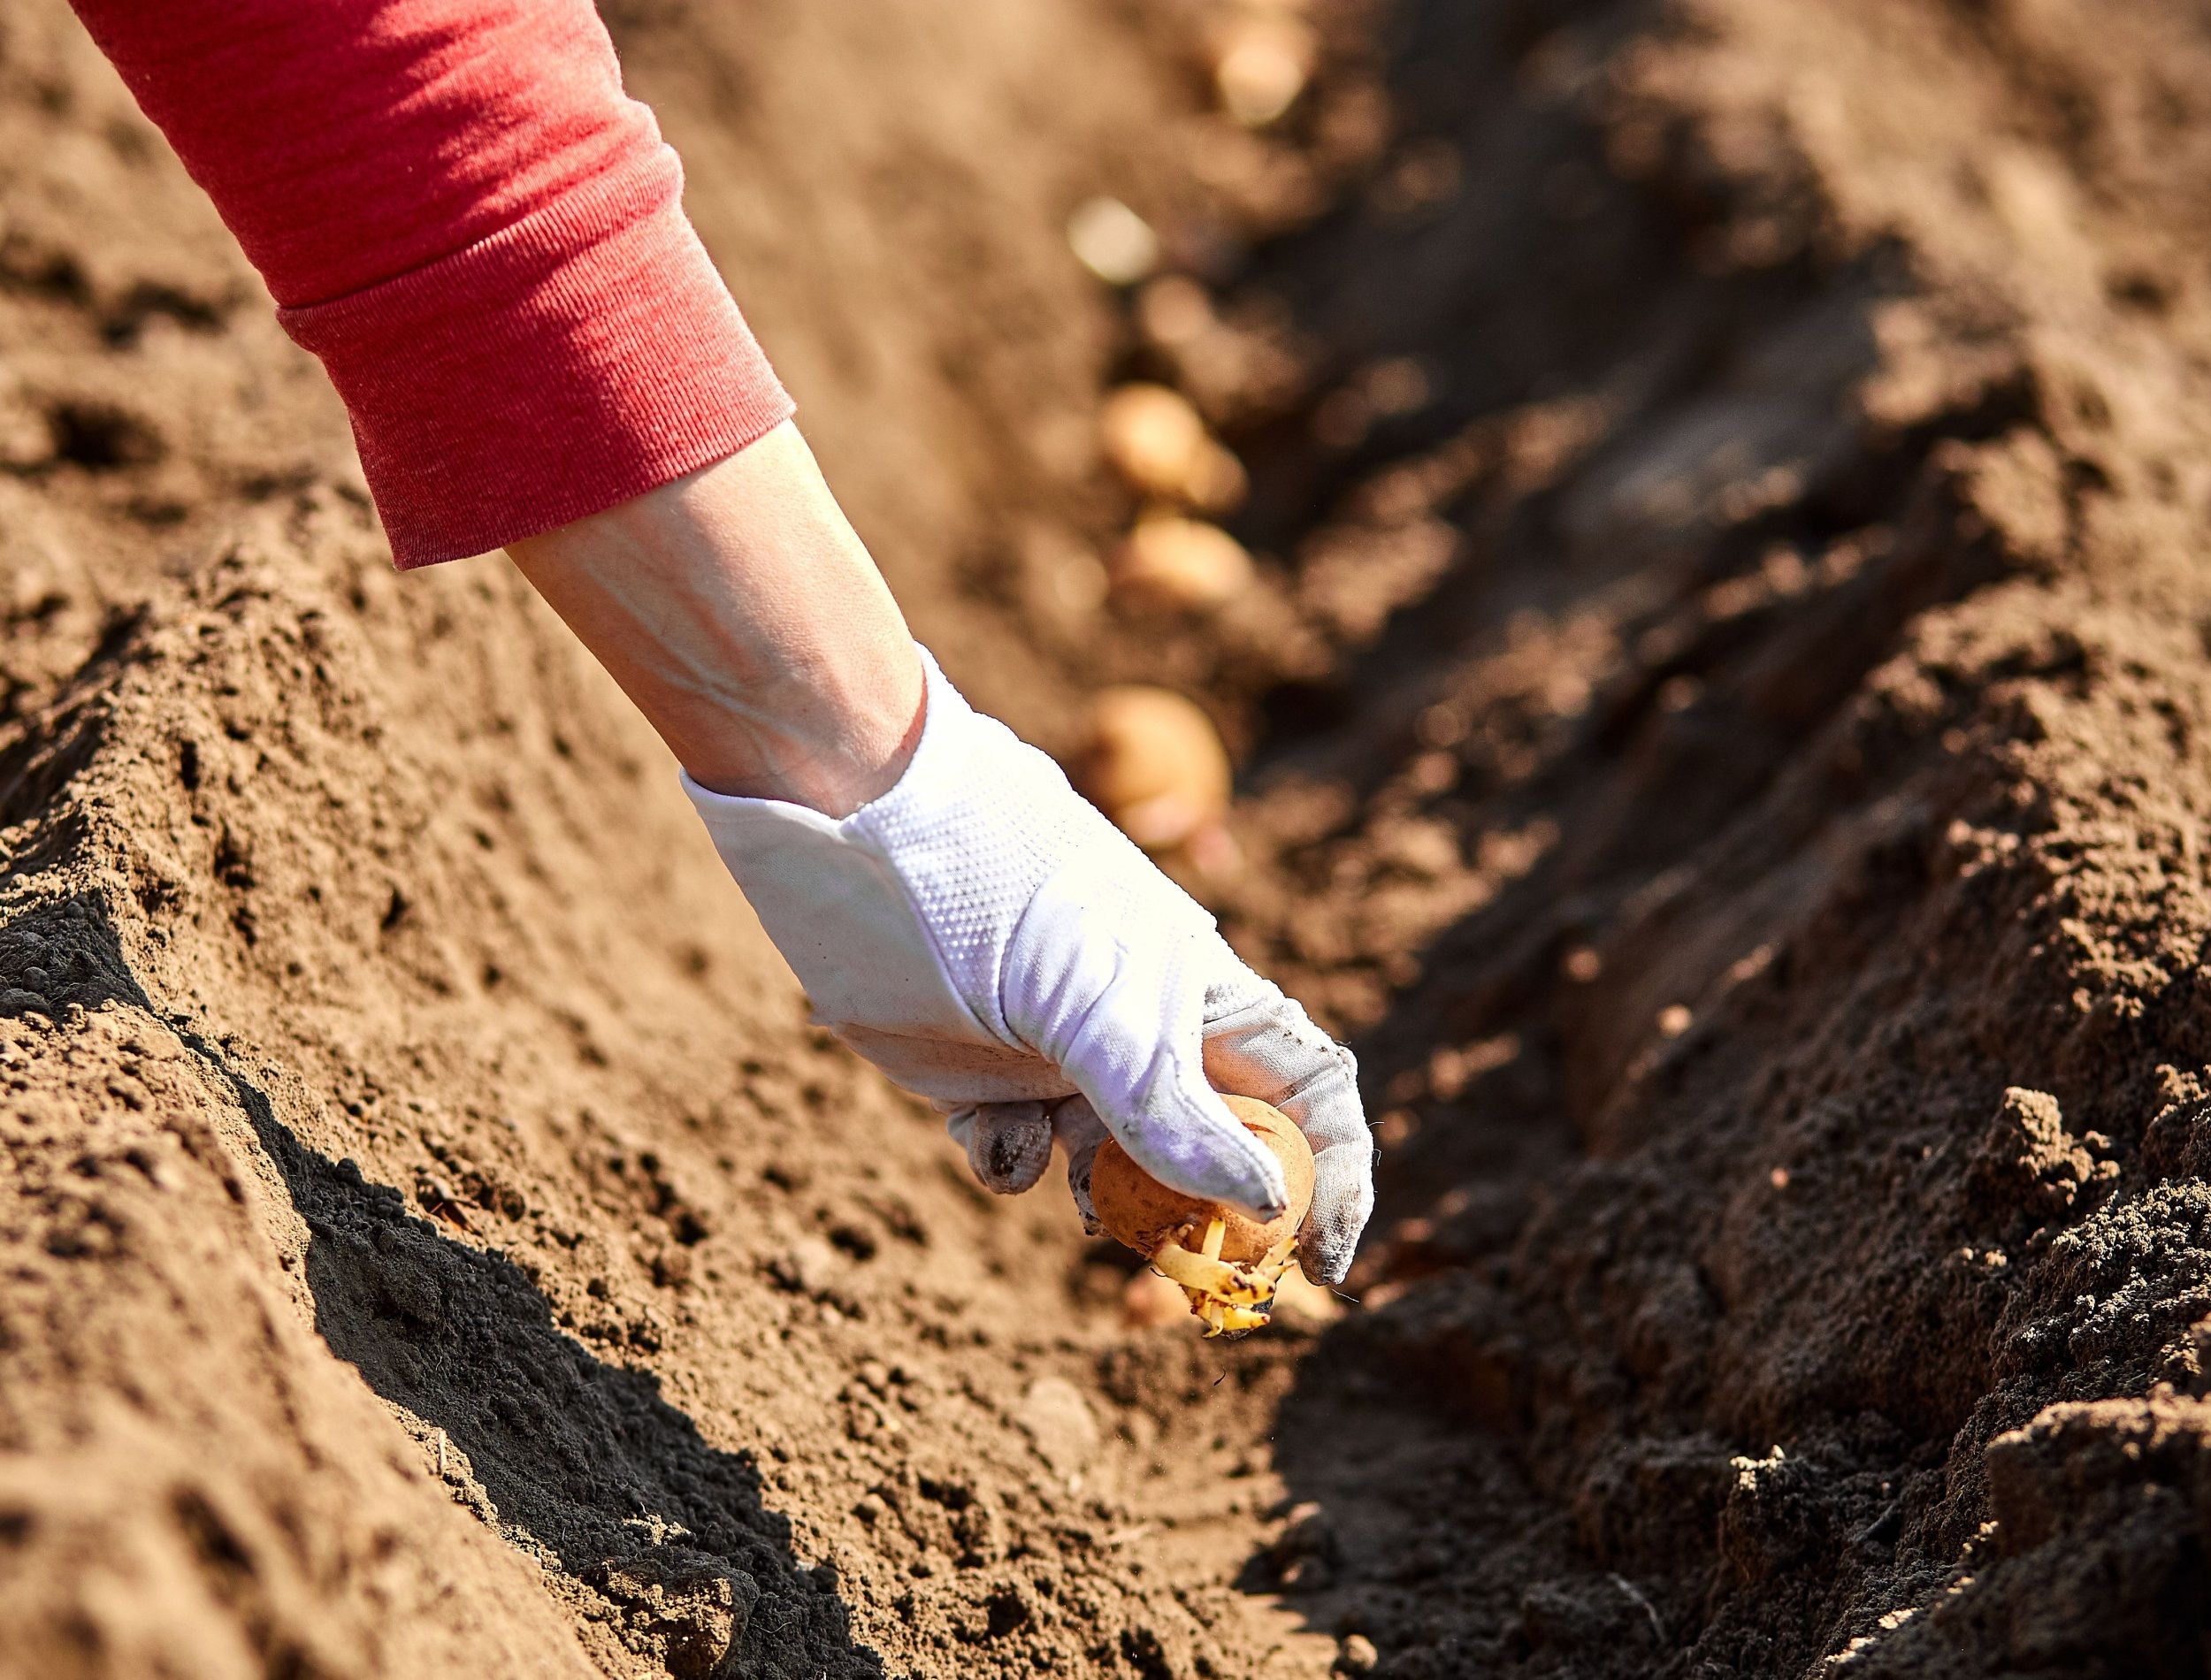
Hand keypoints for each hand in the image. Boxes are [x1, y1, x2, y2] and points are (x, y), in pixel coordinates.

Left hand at [683, 649, 1373, 1283]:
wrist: (841, 811)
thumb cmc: (982, 882)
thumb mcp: (1082, 1001)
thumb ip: (1164, 1104)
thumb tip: (1265, 1200)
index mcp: (1199, 993)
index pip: (1306, 1090)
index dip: (1331, 1173)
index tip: (1323, 1264)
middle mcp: (1140, 1024)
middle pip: (1212, 1147)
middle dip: (1209, 1215)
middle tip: (1188, 1274)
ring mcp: (1058, 1047)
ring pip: (1113, 1162)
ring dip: (1107, 1200)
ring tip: (1084, 1207)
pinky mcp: (976, 1067)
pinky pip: (1019, 1149)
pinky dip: (1010, 1160)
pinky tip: (986, 1132)